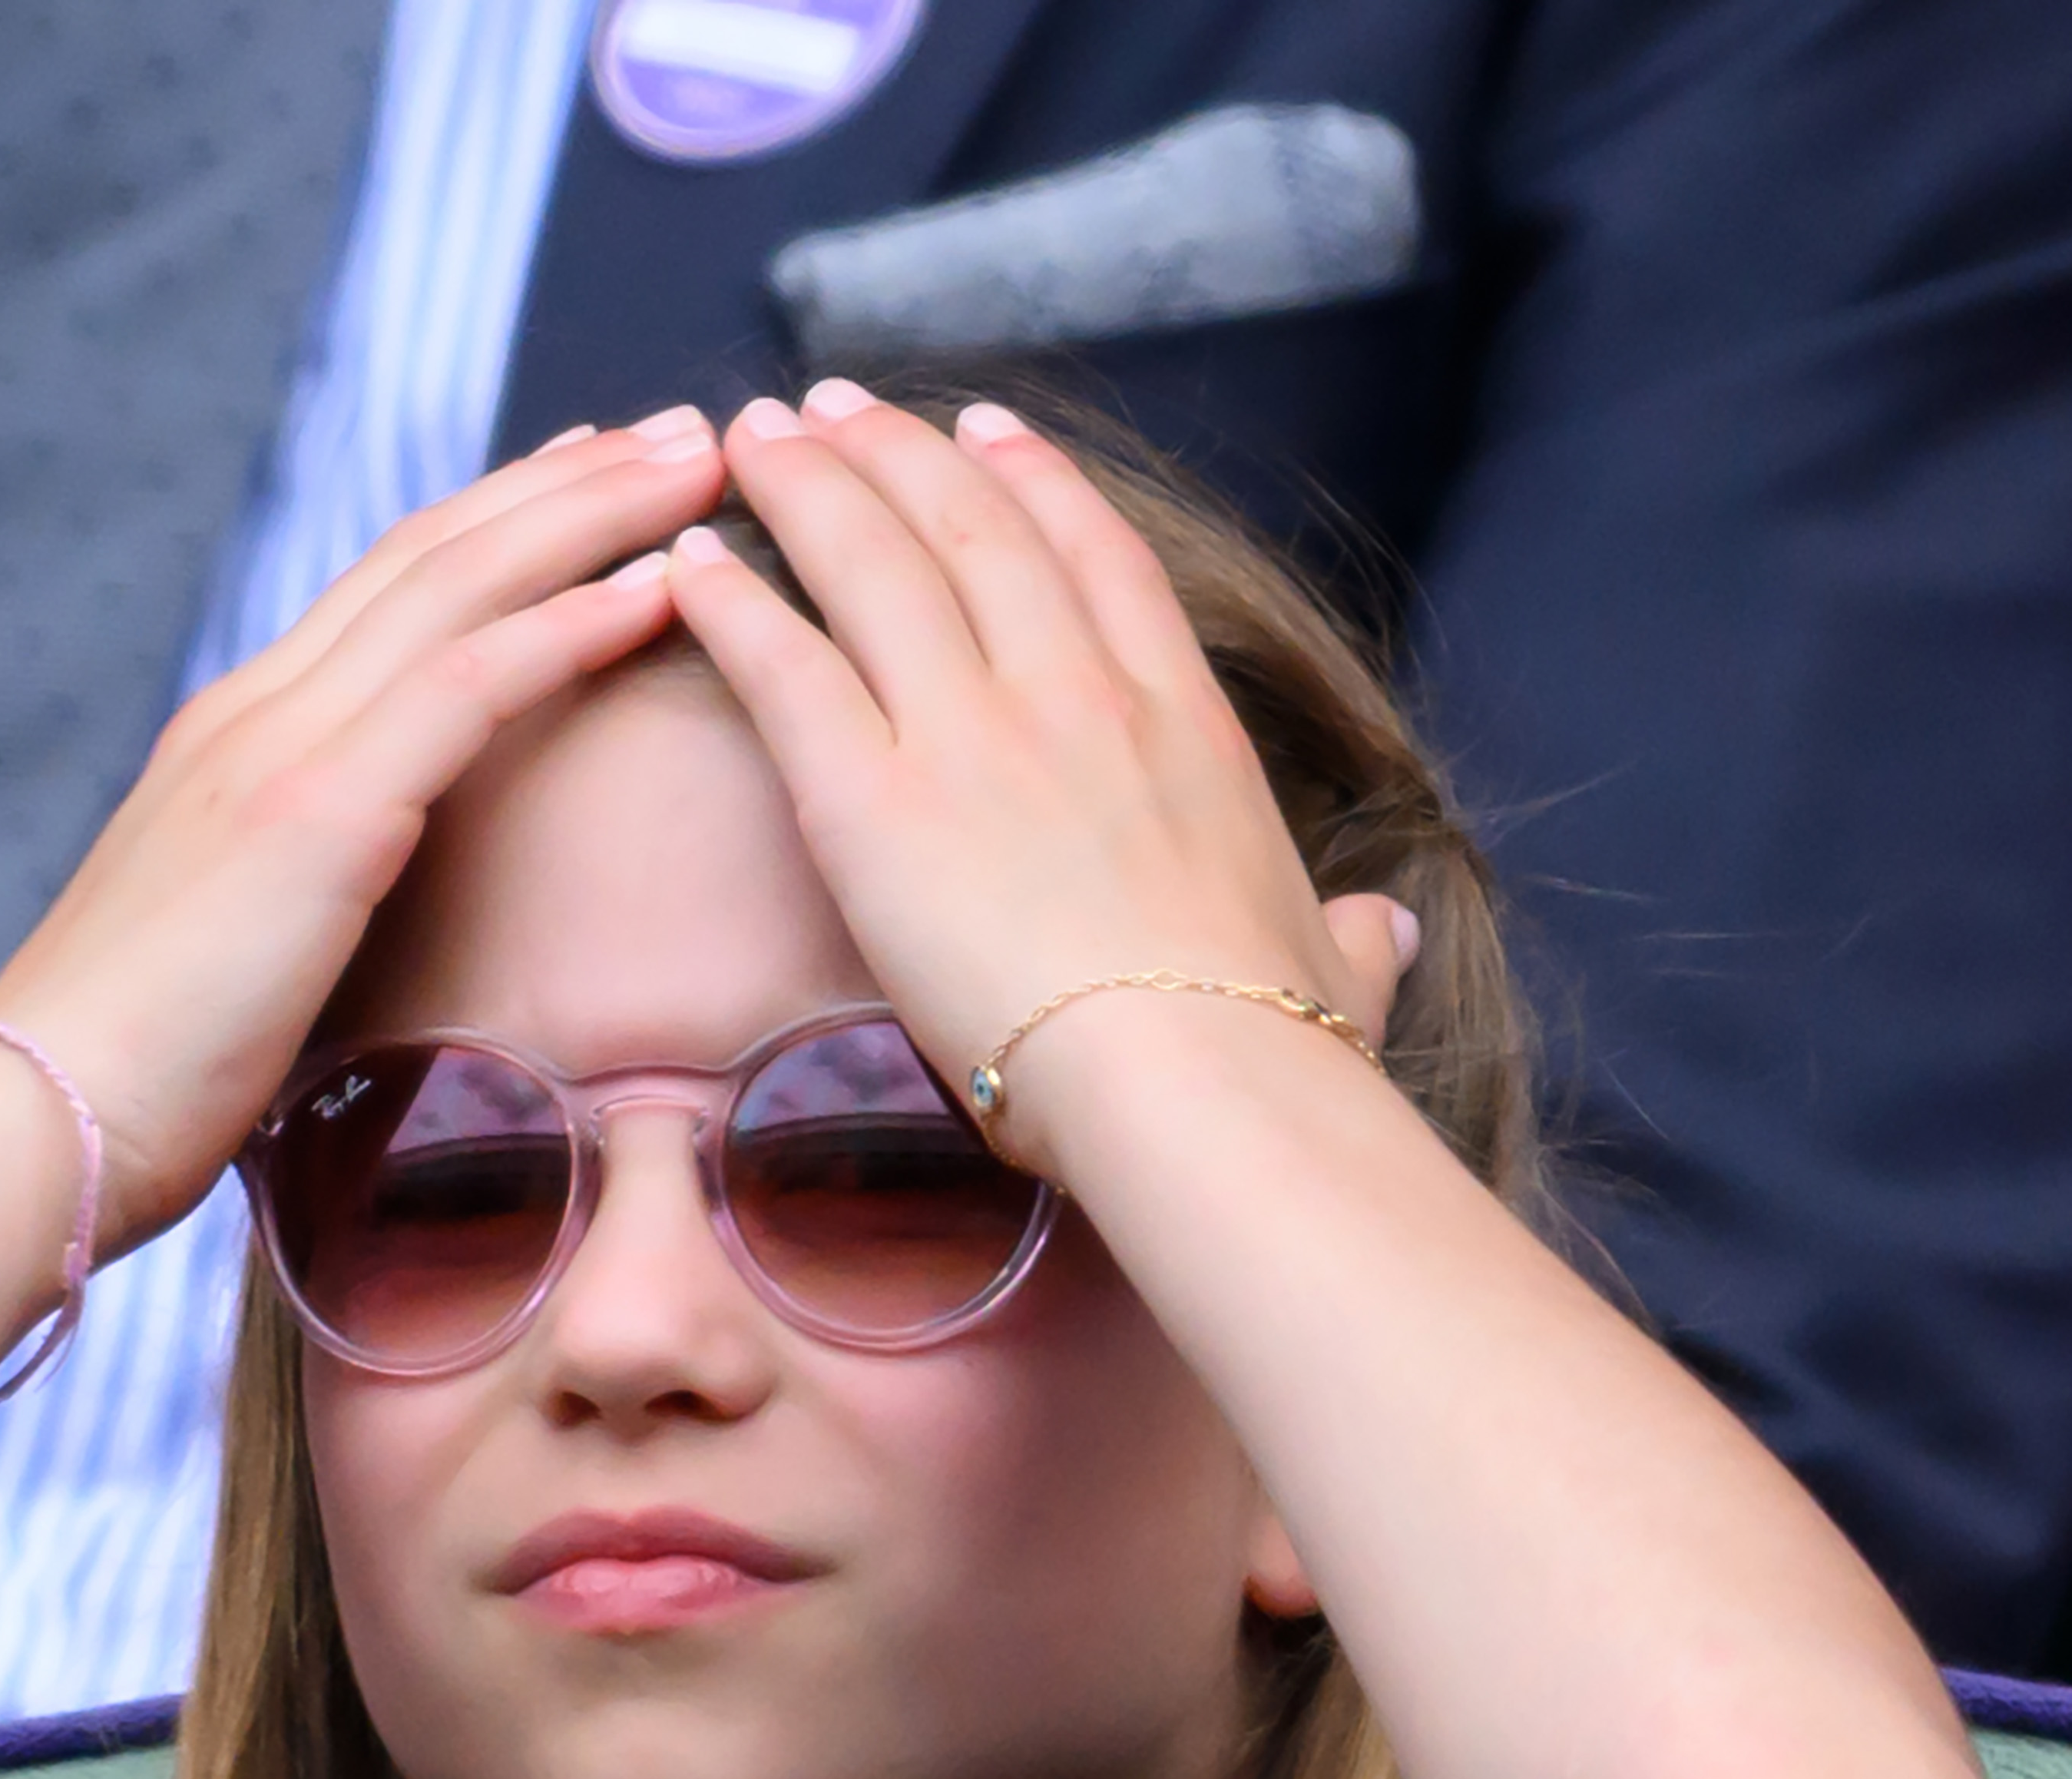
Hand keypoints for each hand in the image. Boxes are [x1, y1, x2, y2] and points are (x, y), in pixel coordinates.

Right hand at [0, 410, 727, 1249]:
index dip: (494, 522)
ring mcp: (281, 749)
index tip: (589, 475)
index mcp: (232, 738)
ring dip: (592, 514)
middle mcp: (256, 712)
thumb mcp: (226, 946)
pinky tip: (657, 587)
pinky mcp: (315, 814)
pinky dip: (570, 625)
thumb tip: (349, 910)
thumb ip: (291, 890)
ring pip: (460, 584)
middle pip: (434, 552)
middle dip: (567, 481)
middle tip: (679, 429)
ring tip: (696, 461)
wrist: (30, 1124)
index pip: (384, 590)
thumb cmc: (125, 1080)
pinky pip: (469, 685)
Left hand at [666, 385, 1410, 1186]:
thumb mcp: (1333, 970)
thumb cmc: (1271, 1044)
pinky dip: (732, 599)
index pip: (1099, 558)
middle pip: (967, 527)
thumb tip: (1381, 929)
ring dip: (806, 485)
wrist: (1199, 1081)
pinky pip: (785, 667)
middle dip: (892, 451)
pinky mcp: (875, 801)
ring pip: (871, 563)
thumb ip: (1349, 936)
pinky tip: (691, 554)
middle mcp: (1074, 696)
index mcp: (1182, 722)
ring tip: (755, 435)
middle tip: (830, 404)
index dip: (1033, 479)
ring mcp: (972, 734)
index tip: (984, 428)